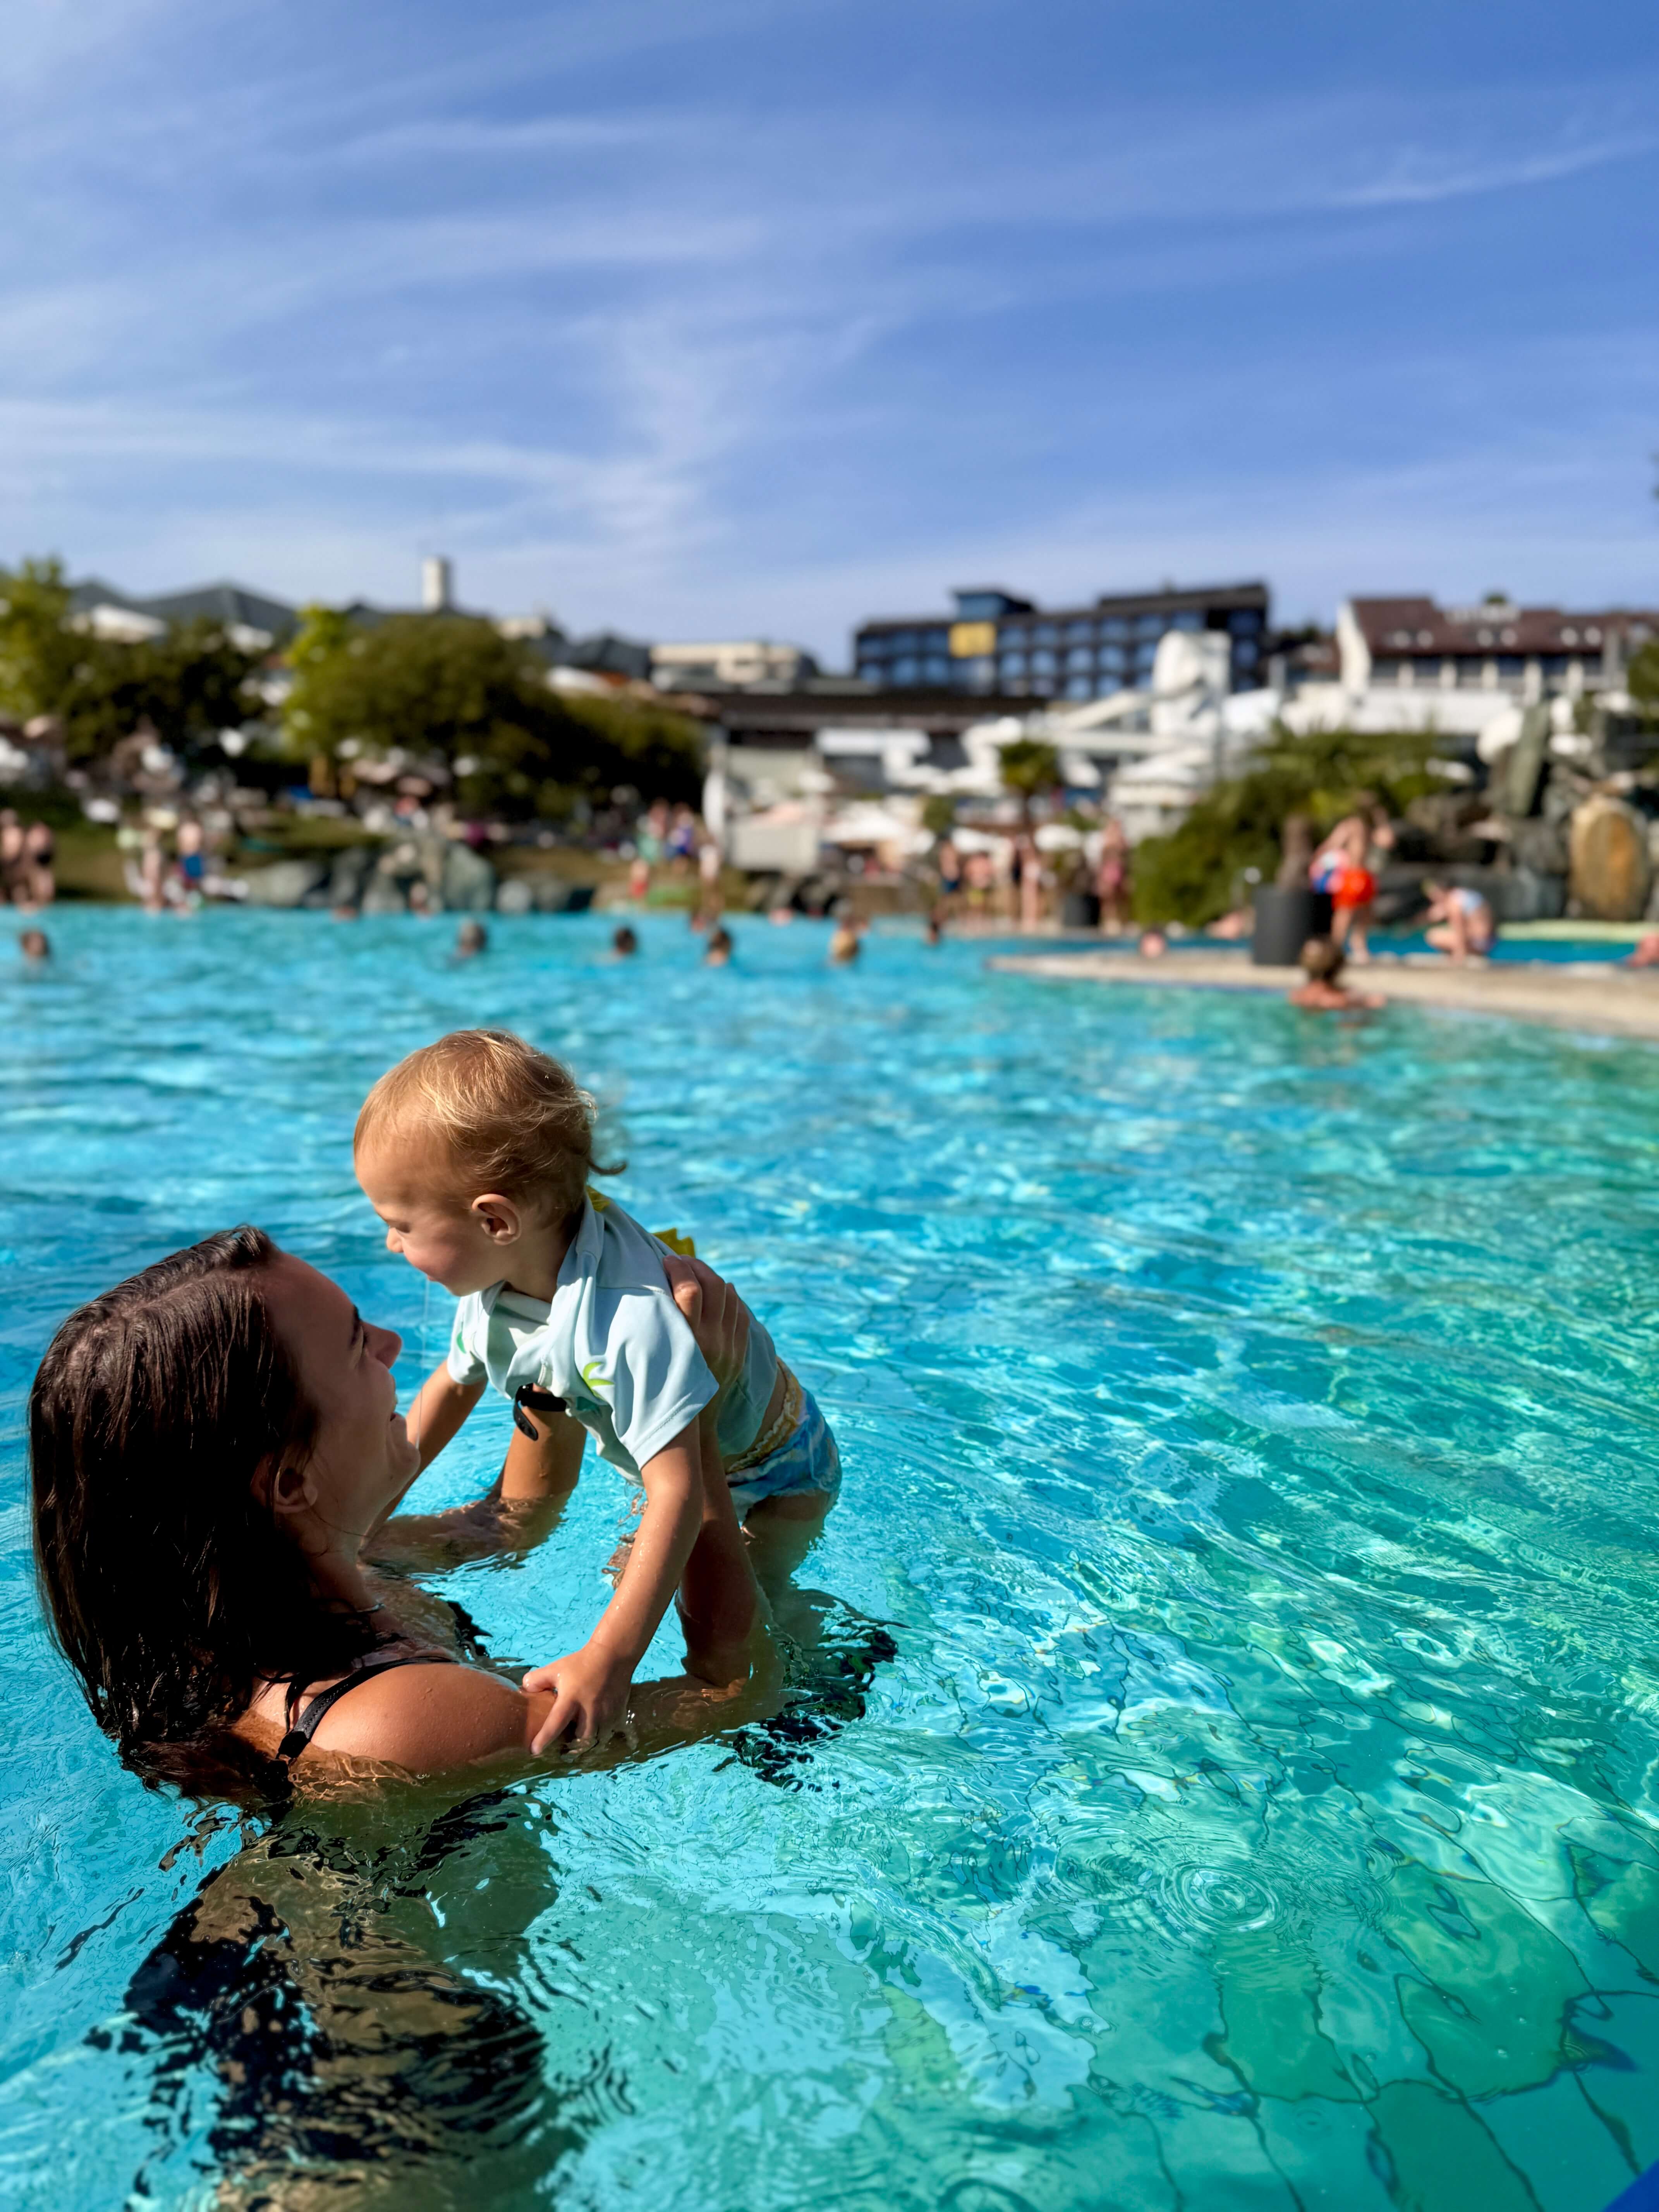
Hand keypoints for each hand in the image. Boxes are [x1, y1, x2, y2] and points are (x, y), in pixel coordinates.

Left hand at [523, 1643, 635, 1753]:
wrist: (613, 1655)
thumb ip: (536, 1680)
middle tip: (562, 1752)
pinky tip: (595, 1736)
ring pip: (596, 1741)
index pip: (556, 1723)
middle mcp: (590, 1710)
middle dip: (571, 1750)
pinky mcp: (618, 1715)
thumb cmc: (581, 1663)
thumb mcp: (555, 1669)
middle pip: (580, 1740)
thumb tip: (524, 1691)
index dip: (544, 1738)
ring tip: (578, 1746)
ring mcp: (606, 1714)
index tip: (534, 1751)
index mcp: (571, 1698)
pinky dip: (601, 1739)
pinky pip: (609, 1735)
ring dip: (586, 1746)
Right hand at [661, 1254, 751, 1387]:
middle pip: (712, 1285)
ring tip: (696, 1272)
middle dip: (695, 1266)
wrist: (692, 1422)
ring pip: (729, 1295)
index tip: (666, 1260)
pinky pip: (740, 1312)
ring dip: (712, 1277)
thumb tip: (654, 1284)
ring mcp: (730, 1345)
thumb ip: (657, 1325)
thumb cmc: (661, 1387)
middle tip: (681, 1261)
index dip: (678, 1268)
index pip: (689, 1289)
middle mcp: (712, 1340)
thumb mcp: (654, 1356)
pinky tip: (720, 1290)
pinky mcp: (739, 1351)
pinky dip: (730, 1296)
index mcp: (687, 1340)